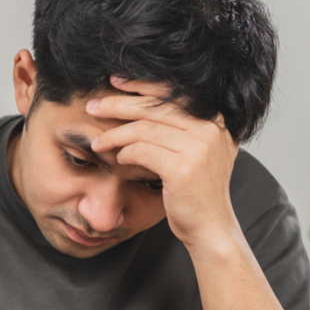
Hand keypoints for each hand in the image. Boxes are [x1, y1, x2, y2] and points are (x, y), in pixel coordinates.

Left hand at [87, 76, 239, 247]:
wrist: (210, 228)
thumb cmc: (196, 190)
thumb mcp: (197, 151)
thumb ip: (181, 127)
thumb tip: (141, 101)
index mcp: (216, 121)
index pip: (173, 92)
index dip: (141, 84)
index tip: (115, 81)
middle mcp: (211, 129)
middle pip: (154, 108)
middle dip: (118, 105)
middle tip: (93, 107)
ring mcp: (199, 147)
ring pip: (143, 129)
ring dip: (114, 134)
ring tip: (98, 142)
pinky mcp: (182, 167)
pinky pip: (141, 151)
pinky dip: (124, 153)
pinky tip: (117, 159)